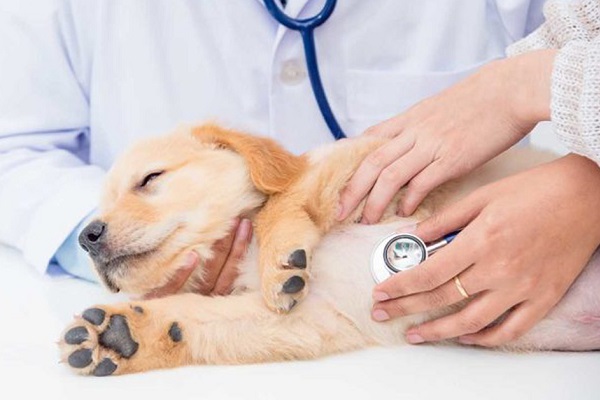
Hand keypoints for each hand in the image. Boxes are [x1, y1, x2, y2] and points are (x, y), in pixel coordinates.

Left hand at [144, 218, 251, 298]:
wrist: (136, 329)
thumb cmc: (167, 301)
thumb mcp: (190, 289)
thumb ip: (206, 270)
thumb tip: (219, 236)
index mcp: (212, 298)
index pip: (232, 271)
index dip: (240, 248)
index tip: (246, 224)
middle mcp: (202, 302)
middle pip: (223, 272)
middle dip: (234, 245)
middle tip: (240, 219)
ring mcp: (183, 304)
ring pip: (206, 278)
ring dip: (217, 253)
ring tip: (222, 229)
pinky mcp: (160, 303)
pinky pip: (173, 289)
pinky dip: (183, 273)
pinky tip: (192, 256)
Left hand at [338, 49, 555, 223]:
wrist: (509, 89)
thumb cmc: (479, 98)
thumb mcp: (438, 107)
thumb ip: (418, 126)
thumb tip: (407, 144)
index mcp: (409, 119)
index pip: (369, 140)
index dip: (350, 163)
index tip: (339, 182)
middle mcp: (414, 132)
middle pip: (371, 163)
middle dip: (352, 190)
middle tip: (339, 212)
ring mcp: (431, 145)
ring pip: (390, 176)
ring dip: (374, 202)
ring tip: (367, 220)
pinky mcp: (452, 158)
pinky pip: (421, 183)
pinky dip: (408, 200)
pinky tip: (404, 213)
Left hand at [371, 155, 599, 346]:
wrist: (585, 196)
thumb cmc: (534, 190)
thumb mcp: (482, 196)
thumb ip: (445, 220)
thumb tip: (414, 236)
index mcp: (480, 240)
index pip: (429, 272)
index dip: (400, 285)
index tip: (381, 292)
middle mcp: (499, 268)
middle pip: (442, 298)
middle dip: (406, 309)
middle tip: (382, 314)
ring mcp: (522, 287)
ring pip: (471, 322)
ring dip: (438, 332)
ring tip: (415, 335)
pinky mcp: (543, 298)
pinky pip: (510, 329)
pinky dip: (485, 339)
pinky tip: (464, 337)